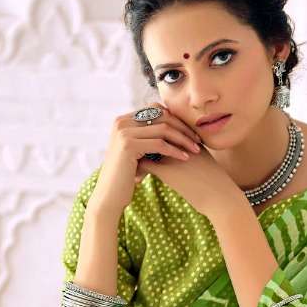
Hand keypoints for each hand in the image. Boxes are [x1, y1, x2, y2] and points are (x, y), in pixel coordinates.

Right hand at [90, 105, 205, 218]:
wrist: (109, 196)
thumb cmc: (126, 177)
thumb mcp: (138, 153)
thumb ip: (149, 138)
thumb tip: (172, 129)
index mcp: (123, 120)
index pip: (156, 110)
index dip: (176, 119)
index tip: (190, 133)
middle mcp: (121, 122)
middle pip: (161, 116)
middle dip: (182, 127)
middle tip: (197, 140)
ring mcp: (124, 132)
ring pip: (163, 129)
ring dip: (183, 139)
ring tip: (195, 150)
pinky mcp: (128, 145)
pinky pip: (160, 144)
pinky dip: (175, 150)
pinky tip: (185, 158)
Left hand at [137, 125, 245, 221]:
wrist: (222, 197)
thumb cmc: (215, 183)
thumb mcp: (203, 162)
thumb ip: (190, 152)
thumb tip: (179, 154)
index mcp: (186, 136)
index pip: (163, 126)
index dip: (153, 132)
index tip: (145, 143)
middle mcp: (176, 142)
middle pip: (151, 132)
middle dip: (141, 140)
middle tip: (134, 150)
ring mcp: (170, 154)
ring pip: (144, 147)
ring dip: (137, 154)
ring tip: (132, 165)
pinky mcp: (165, 170)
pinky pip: (144, 164)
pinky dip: (138, 169)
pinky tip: (136, 178)